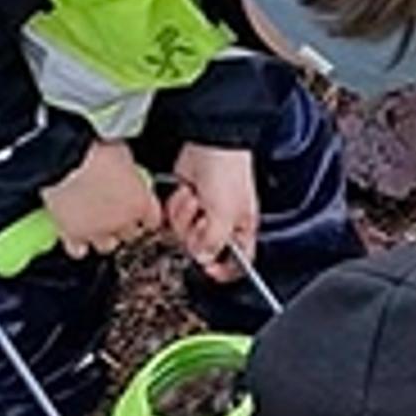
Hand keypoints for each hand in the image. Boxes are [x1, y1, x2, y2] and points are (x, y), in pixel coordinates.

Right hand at [43, 137, 164, 258]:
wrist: (65, 159)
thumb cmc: (94, 151)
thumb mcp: (123, 155)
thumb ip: (129, 172)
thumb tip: (126, 171)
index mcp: (140, 202)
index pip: (153, 221)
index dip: (146, 216)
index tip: (141, 214)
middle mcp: (122, 221)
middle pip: (131, 235)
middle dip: (124, 225)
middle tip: (115, 214)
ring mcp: (98, 231)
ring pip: (107, 246)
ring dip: (103, 236)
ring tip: (95, 224)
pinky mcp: (73, 235)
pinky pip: (79, 251)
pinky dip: (77, 245)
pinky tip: (76, 235)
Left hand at [164, 142, 260, 281]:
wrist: (210, 145)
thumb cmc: (228, 172)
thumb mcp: (225, 213)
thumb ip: (214, 242)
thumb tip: (203, 258)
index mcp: (241, 229)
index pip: (238, 262)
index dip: (224, 270)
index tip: (209, 269)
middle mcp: (222, 224)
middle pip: (202, 248)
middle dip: (196, 231)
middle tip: (202, 215)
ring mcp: (202, 213)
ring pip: (184, 233)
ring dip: (185, 214)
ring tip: (195, 198)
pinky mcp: (186, 202)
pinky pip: (173, 217)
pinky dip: (176, 204)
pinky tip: (186, 191)